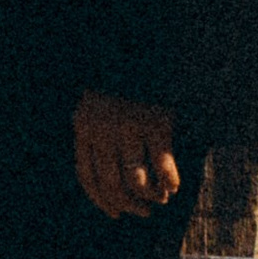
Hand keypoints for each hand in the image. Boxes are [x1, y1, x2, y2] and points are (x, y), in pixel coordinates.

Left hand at [74, 92, 180, 220]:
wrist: (140, 45)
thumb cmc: (121, 80)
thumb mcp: (98, 105)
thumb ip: (98, 136)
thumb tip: (113, 183)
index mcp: (84, 126)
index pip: (88, 177)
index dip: (102, 200)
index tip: (116, 213)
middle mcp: (102, 130)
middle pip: (112, 184)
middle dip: (130, 205)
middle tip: (145, 213)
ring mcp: (129, 126)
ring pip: (137, 181)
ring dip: (151, 196)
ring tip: (161, 198)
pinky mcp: (156, 122)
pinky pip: (162, 166)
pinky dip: (169, 181)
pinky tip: (173, 185)